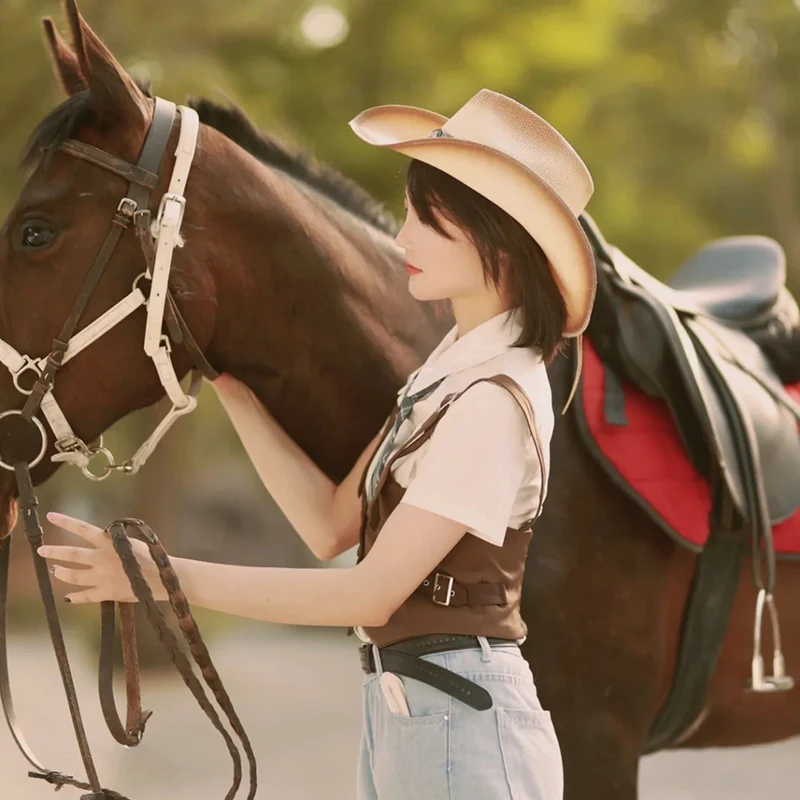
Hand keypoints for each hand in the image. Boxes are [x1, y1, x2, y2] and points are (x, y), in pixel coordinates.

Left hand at [38, 512, 158, 603]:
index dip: (66, 522)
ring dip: (61, 573)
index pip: (83, 529)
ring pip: (73, 575)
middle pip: (72, 554)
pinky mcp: (106, 592)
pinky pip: (85, 596)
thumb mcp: (132, 543)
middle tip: (41, 550)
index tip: (50, 516)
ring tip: (55, 571)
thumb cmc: (152, 558)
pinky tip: (68, 597)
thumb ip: (114, 542)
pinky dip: (75, 597)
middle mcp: (103, 558)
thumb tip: (101, 539)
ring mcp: (103, 576)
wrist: (163, 578)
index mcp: (110, 542)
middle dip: (54, 551)